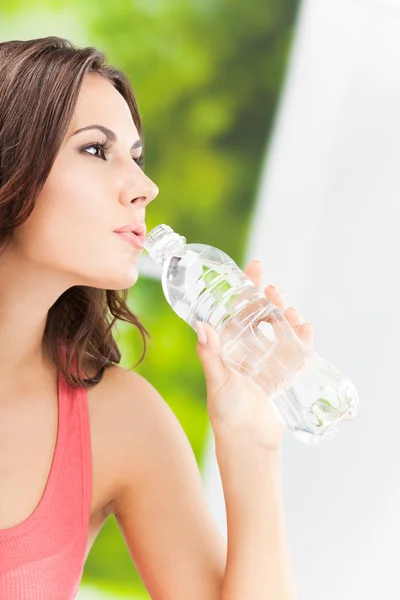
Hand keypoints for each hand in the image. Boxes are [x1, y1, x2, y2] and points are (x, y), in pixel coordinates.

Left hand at [195, 260, 313, 450]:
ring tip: (290, 312)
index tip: (254, 266)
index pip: (239, 309)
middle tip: (273, 290)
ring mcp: (270, 358)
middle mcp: (250, 347)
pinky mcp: (285, 371)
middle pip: (264, 314)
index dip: (247, 287)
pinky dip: (303, 339)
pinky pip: (297, 350)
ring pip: (282, 329)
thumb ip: (210, 355)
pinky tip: (305, 330)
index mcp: (231, 344)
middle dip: (270, 299)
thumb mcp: (218, 381)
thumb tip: (202, 326)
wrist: (248, 440)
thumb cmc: (226, 411)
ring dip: (287, 316)